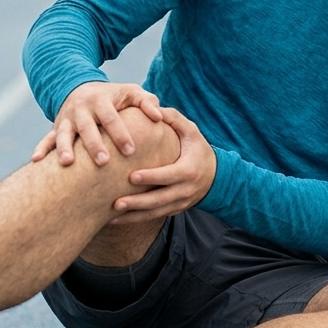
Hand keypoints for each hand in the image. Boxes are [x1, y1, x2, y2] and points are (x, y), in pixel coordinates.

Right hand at [32, 82, 163, 166]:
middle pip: (87, 128)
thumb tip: (159, 115)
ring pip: (63, 134)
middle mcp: (81, 110)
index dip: (120, 133)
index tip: (131, 151)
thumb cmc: (113, 97)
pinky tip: (36, 161)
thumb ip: (146, 102)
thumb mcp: (130, 92)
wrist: (81, 88)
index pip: (112, 118)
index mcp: (100, 101)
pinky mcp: (56, 127)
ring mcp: (66, 119)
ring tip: (67, 164)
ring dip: (64, 148)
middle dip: (94, 145)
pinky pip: (46, 139)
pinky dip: (41, 149)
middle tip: (104, 162)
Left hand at [109, 107, 215, 224]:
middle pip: (160, 200)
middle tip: (116, 203)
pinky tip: (117, 219)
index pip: (168, 175)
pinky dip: (136, 219)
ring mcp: (180, 203)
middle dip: (137, 203)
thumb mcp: (192, 131)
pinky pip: (154, 217)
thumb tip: (155, 107)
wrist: (215, 176)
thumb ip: (174, 119)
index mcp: (189, 170)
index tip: (131, 177)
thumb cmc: (197, 148)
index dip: (151, 177)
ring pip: (155, 213)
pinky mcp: (174, 210)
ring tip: (111, 216)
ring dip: (133, 216)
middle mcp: (185, 190)